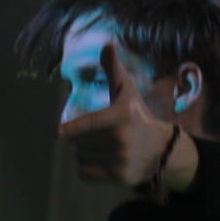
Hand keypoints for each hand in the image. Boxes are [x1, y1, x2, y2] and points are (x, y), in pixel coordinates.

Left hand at [59, 43, 178, 192]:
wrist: (161, 149)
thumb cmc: (136, 116)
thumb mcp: (126, 92)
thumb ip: (113, 69)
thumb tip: (107, 44)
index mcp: (119, 116)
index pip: (85, 125)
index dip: (68, 130)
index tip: (58, 133)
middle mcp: (120, 140)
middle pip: (79, 142)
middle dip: (80, 139)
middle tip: (94, 135)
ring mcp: (120, 161)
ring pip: (80, 158)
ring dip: (82, 153)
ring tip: (99, 147)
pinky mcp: (119, 177)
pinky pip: (85, 174)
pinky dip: (85, 168)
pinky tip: (99, 161)